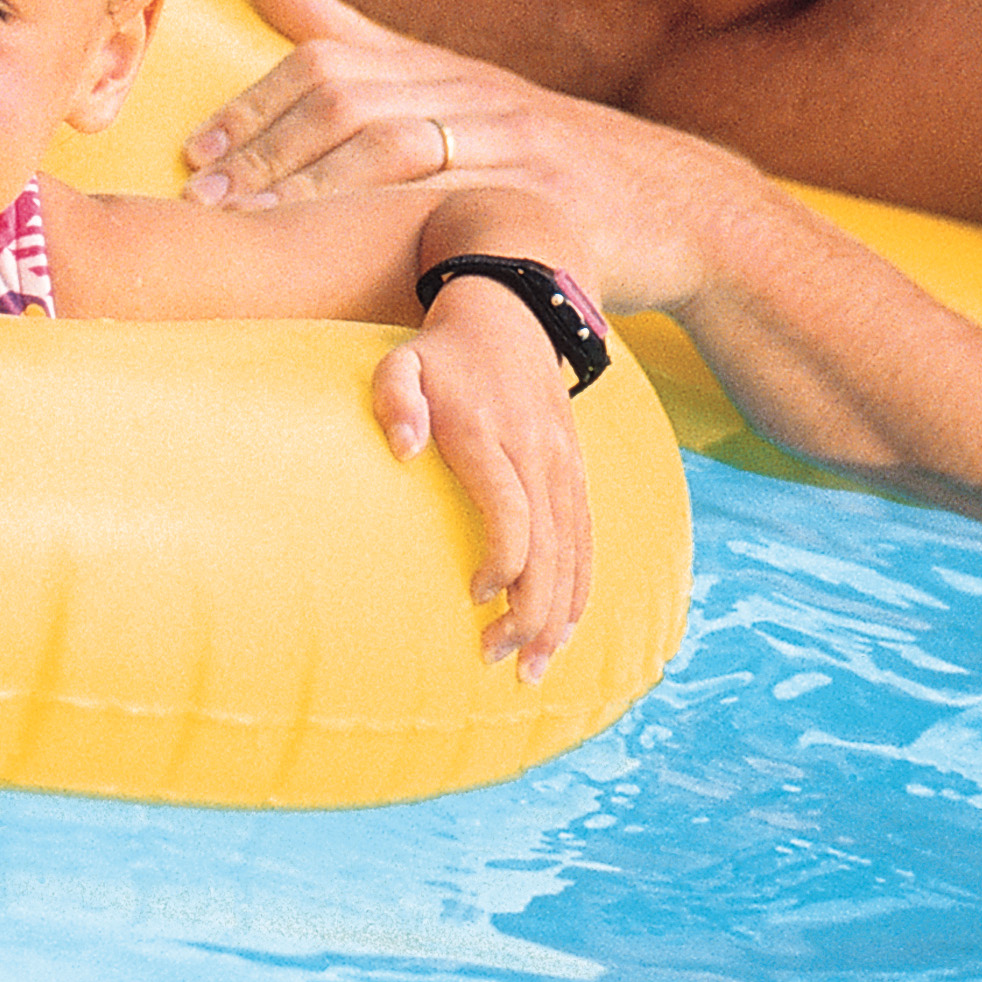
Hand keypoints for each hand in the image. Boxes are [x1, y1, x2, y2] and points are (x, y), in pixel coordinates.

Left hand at [181, 0, 731, 312]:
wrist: (678, 206)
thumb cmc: (536, 148)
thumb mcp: (446, 83)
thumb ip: (351, 33)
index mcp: (440, 70)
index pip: (329, 63)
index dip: (256, 105)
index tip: (196, 150)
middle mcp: (472, 97)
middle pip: (352, 102)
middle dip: (268, 149)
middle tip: (205, 196)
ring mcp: (513, 148)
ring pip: (398, 150)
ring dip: (314, 189)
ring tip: (254, 225)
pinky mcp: (547, 204)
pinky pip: (462, 209)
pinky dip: (397, 229)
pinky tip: (348, 257)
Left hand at [371, 278, 590, 676]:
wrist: (513, 314)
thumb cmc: (441, 352)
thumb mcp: (400, 362)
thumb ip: (395, 401)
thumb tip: (403, 450)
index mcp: (491, 437)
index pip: (511, 514)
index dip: (500, 564)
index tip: (472, 596)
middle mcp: (537, 455)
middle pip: (548, 549)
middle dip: (529, 614)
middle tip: (498, 660)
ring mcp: (564, 465)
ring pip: (574, 553)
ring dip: (558, 615)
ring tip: (533, 667)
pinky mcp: (575, 472)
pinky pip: (586, 538)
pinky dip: (580, 588)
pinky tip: (565, 629)